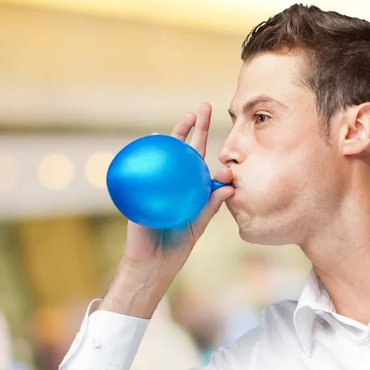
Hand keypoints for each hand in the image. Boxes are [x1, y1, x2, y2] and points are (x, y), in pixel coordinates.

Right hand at [101, 103, 233, 317]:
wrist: (152, 262)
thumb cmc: (176, 245)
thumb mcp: (198, 224)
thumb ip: (211, 205)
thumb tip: (229, 186)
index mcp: (189, 188)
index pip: (200, 160)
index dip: (209, 146)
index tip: (224, 131)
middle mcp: (173, 181)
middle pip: (183, 149)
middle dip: (193, 127)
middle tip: (202, 107)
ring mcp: (156, 183)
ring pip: (165, 153)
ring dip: (174, 133)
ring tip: (184, 117)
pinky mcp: (140, 189)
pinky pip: (145, 168)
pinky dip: (148, 151)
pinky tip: (156, 139)